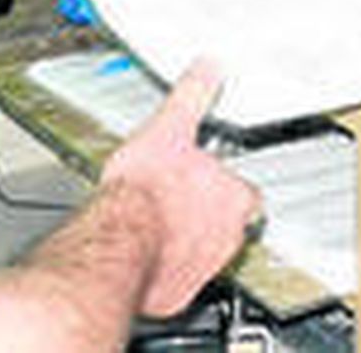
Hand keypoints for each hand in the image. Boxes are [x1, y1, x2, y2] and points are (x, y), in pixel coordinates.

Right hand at [101, 61, 260, 315]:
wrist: (115, 241)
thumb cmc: (144, 192)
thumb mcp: (170, 127)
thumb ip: (193, 96)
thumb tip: (208, 67)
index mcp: (234, 197)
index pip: (245, 193)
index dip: (227, 187)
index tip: (209, 182)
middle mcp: (227, 237)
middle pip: (228, 226)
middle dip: (206, 217)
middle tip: (178, 206)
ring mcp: (204, 267)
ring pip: (205, 256)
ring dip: (187, 244)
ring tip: (160, 230)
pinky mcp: (177, 294)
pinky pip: (178, 284)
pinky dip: (165, 274)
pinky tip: (147, 260)